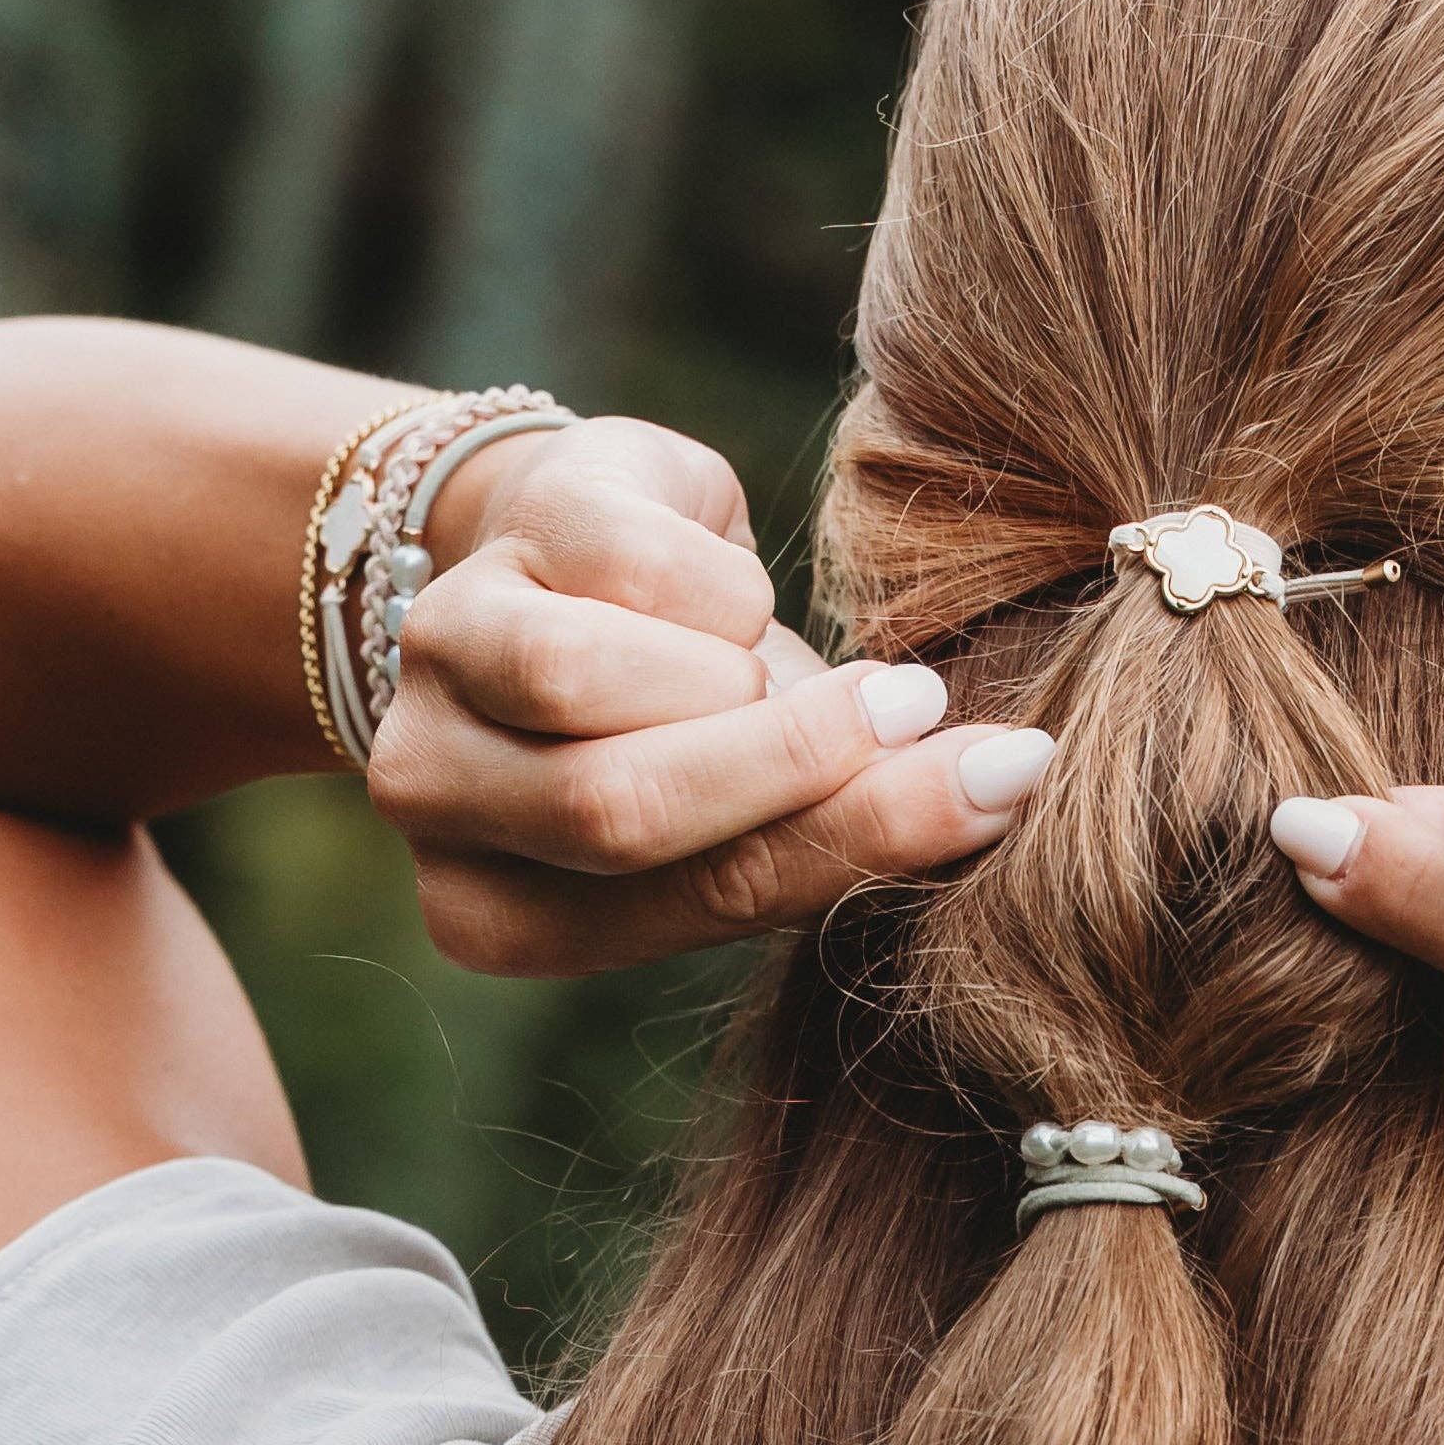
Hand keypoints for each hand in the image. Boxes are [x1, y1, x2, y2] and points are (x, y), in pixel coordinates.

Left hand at [370, 414, 1053, 974]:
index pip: (687, 897)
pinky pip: (629, 563)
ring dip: (737, 670)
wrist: (605, 564)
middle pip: (617, 807)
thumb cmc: (703, 727)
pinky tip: (726, 596)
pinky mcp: (497, 529)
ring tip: (776, 668)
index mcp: (493, 915)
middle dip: (792, 761)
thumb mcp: (762, 814)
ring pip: (587, 683)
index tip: (997, 782)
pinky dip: (721, 578)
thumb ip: (845, 828)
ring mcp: (440, 653)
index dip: (848, 841)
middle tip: (920, 710)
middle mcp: (429, 799)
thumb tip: (1014, 780)